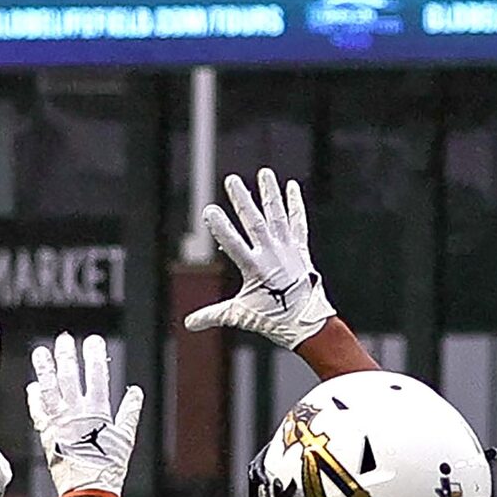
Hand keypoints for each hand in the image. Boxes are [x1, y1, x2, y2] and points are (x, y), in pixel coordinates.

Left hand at [28, 333, 142, 496]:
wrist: (88, 490)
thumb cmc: (108, 468)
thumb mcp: (126, 439)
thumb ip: (129, 412)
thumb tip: (136, 393)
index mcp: (97, 412)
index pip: (96, 375)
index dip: (94, 356)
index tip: (93, 342)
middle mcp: (76, 413)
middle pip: (69, 377)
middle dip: (66, 356)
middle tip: (64, 339)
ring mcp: (59, 422)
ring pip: (49, 389)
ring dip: (45, 370)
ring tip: (41, 353)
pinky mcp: (47, 434)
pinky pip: (38, 411)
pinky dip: (35, 398)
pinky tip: (33, 387)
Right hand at [184, 168, 335, 349]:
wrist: (307, 323)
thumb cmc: (274, 320)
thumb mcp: (241, 315)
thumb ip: (214, 314)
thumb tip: (189, 323)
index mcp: (255, 269)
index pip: (234, 244)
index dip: (221, 228)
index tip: (209, 210)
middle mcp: (271, 255)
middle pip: (254, 223)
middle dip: (242, 201)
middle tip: (232, 180)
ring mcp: (287, 250)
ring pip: (277, 217)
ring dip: (270, 194)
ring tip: (264, 173)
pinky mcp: (300, 250)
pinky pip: (298, 223)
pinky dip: (295, 205)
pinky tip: (292, 187)